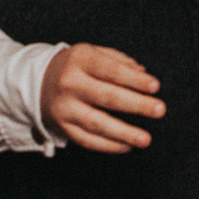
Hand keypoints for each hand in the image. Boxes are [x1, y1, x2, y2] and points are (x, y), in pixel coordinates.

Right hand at [40, 44, 164, 153]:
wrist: (38, 82)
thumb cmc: (77, 66)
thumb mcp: (93, 53)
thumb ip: (119, 61)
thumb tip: (142, 73)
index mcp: (80, 59)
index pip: (110, 69)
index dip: (133, 79)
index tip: (155, 86)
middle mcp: (69, 83)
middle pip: (106, 96)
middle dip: (136, 104)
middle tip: (159, 110)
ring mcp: (64, 107)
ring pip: (96, 123)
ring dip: (123, 132)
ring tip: (145, 139)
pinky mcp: (62, 127)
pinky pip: (86, 140)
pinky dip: (107, 145)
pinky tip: (126, 146)